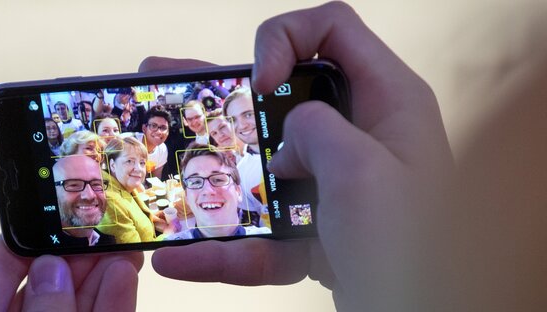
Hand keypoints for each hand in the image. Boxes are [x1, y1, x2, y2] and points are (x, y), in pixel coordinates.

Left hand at [0, 236, 142, 311]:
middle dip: (83, 251)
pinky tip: (123, 277)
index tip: (63, 206)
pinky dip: (115, 302)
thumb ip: (34, 311)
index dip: (35, 232)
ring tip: (124, 245)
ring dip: (106, 272)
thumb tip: (52, 270)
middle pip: (52, 280)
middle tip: (109, 223)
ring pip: (83, 301)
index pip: (5, 263)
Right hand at [145, 1, 452, 310]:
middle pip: (283, 95)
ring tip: (162, 154)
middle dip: (227, 91)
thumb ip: (315, 130)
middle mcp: (360, 136)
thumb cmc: (417, 252)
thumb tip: (286, 142)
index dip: (284, 41)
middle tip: (177, 83)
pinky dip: (225, 249)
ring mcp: (334, 185)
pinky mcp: (316, 229)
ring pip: (263, 164)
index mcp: (386, 102)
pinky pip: (263, 232)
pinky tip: (183, 258)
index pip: (331, 31)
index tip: (258, 86)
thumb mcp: (364, 173)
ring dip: (211, 165)